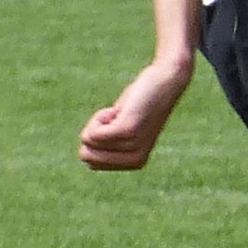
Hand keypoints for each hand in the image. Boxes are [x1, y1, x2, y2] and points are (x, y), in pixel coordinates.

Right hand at [78, 57, 192, 169]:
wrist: (163, 83)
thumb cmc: (139, 103)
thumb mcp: (121, 129)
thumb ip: (109, 145)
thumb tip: (85, 156)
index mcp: (134, 163)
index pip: (91, 163)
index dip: (96, 139)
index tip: (116, 125)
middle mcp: (135, 160)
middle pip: (86, 155)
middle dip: (92, 132)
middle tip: (116, 118)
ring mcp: (132, 146)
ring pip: (88, 140)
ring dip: (98, 121)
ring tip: (121, 112)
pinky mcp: (127, 130)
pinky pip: (93, 133)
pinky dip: (100, 116)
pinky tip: (119, 110)